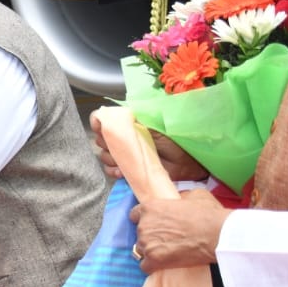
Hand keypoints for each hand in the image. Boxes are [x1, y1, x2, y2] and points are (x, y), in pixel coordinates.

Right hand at [91, 113, 206, 181]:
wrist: (188, 162)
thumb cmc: (174, 139)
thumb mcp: (153, 123)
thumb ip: (132, 118)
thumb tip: (108, 113)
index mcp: (128, 122)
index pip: (103, 120)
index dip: (98, 124)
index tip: (103, 130)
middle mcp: (124, 137)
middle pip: (100, 139)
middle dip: (107, 144)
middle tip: (121, 147)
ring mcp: (126, 154)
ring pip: (104, 156)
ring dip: (111, 160)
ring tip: (124, 163)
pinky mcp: (129, 169)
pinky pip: (111, 171)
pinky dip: (114, 172)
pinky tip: (123, 173)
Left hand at [129, 189, 230, 271]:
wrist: (218, 234)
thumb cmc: (208, 214)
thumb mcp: (194, 196)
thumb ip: (179, 198)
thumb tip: (179, 200)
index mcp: (150, 208)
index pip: (135, 215)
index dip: (144, 220)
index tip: (154, 225)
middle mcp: (144, 225)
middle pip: (140, 234)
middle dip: (151, 237)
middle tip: (167, 240)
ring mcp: (147, 243)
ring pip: (141, 250)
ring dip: (151, 252)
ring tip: (168, 253)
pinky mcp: (154, 260)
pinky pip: (145, 266)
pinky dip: (153, 267)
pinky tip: (164, 265)